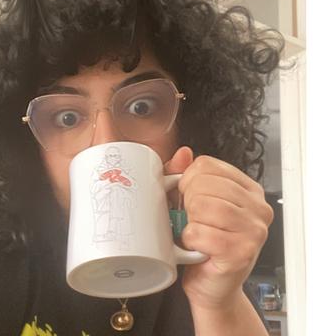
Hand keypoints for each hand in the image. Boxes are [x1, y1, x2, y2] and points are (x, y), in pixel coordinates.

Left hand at [164, 146, 273, 310]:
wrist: (211, 285)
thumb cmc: (204, 242)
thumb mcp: (192, 203)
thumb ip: (185, 175)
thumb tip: (183, 154)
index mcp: (247, 189)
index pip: (207, 165)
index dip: (187, 180)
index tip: (189, 196)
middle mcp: (257, 207)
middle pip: (203, 183)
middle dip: (187, 202)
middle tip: (193, 218)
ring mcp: (253, 230)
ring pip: (203, 205)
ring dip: (189, 221)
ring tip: (195, 231)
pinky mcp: (241, 251)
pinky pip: (200, 232)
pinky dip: (189, 240)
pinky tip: (197, 245)